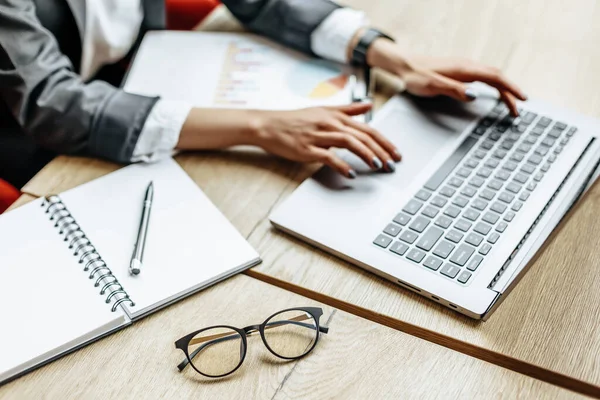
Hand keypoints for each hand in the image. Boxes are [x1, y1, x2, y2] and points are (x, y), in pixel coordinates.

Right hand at [251, 103, 400, 177]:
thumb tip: (369, 105)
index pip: (368, 128)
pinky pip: (328, 156)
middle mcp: (330, 124)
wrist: (269, 125)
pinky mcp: (307, 148)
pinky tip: (351, 173)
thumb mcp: (324, 110)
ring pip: (349, 143)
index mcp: (336, 116)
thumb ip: (349, 109)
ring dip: (366, 155)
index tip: (396, 153)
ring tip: (378, 166)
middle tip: (393, 164)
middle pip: (362, 136)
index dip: (384, 141)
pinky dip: (341, 165)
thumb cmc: (295, 119)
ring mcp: (319, 136)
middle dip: (381, 150)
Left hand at [365, 38, 526, 115]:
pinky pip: (483, 77)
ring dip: (503, 89)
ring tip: (510, 104)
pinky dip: (493, 85)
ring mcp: (464, 67)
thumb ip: (454, 90)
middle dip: (510, 92)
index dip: (511, 89)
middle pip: (497, 77)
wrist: (404, 64)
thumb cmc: (416, 76)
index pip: (495, 77)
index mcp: (465, 69)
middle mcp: (468, 65)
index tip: (522, 100)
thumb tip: (475, 96)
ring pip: (491, 76)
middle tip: (518, 110)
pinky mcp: (459, 71)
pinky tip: (493, 93)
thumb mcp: (433, 85)